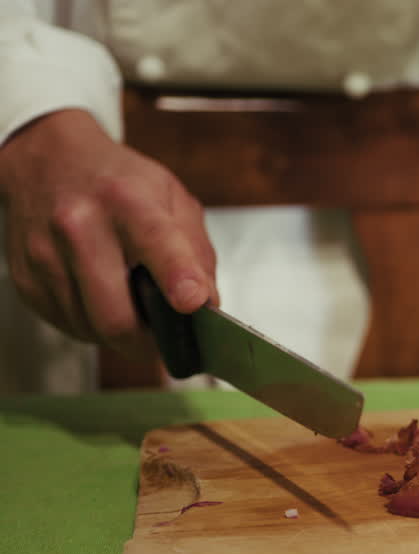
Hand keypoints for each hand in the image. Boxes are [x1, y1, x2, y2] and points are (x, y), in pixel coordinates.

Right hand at [0, 109, 216, 354]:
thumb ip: (197, 253)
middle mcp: (79, 225)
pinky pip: (68, 326)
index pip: (154, 242)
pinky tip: (102, 299)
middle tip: (168, 343)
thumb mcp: (173, 199)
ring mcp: (45, 255)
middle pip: (116, 314)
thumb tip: (207, 307)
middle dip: (149, 343)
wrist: (47, 160)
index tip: (193, 302)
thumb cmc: (118, 182)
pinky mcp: (25, 279)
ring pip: (91, 329)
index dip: (177, 277)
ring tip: (133, 309)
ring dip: (121, 335)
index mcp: (126, 200)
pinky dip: (93, 326)